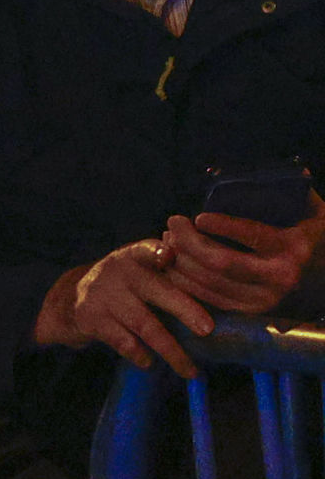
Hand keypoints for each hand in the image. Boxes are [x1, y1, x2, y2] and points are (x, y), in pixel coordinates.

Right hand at [32, 240, 214, 374]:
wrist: (73, 297)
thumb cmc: (128, 286)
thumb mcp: (142, 271)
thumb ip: (173, 274)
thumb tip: (226, 297)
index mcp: (137, 255)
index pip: (148, 249)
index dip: (158, 251)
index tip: (169, 255)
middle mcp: (118, 270)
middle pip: (154, 289)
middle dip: (183, 308)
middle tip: (208, 329)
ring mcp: (102, 293)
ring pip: (142, 322)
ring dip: (170, 349)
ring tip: (190, 370)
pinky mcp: (90, 316)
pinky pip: (121, 340)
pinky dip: (139, 354)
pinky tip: (149, 362)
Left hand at [162, 193, 324, 315]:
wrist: (324, 275)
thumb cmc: (308, 231)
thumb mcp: (308, 208)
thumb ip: (292, 190)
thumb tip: (290, 168)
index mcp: (294, 247)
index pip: (254, 236)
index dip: (224, 227)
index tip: (198, 217)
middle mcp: (280, 277)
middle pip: (222, 263)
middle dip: (189, 243)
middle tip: (173, 222)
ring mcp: (266, 298)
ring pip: (210, 282)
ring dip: (181, 261)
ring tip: (169, 239)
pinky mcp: (251, 310)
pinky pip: (210, 299)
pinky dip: (186, 281)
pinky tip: (173, 261)